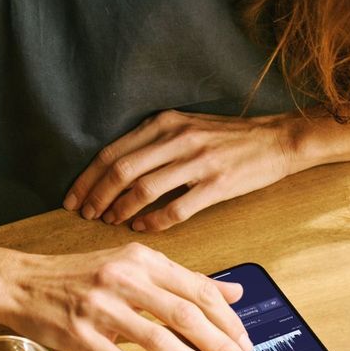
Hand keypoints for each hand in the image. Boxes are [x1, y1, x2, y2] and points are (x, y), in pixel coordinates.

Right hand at [0, 242, 255, 350]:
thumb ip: (183, 280)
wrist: (21, 282)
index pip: (197, 289)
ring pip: (160, 340)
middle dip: (222, 345)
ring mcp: (101, 308)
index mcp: (140, 259)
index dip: (227, 319)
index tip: (246, 341)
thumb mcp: (132, 266)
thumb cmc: (79, 276)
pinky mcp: (81, 336)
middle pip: (186, 315)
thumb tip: (234, 293)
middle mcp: (124, 279)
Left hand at [64, 109, 303, 231]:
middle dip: (96, 195)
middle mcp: (177, 138)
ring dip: (120, 209)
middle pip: (121, 170)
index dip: (88, 177)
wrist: (276, 140)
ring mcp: (198, 161)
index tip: (73, 197)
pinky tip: (142, 227)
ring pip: (144, 189)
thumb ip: (153, 140)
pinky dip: (153, 221)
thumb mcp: (186, 125)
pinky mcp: (217, 184)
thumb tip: (115, 168)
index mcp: (165, 122)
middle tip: (83, 214)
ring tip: (109, 221)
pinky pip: (176, 209)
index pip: (112, 151)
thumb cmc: (227, 136)